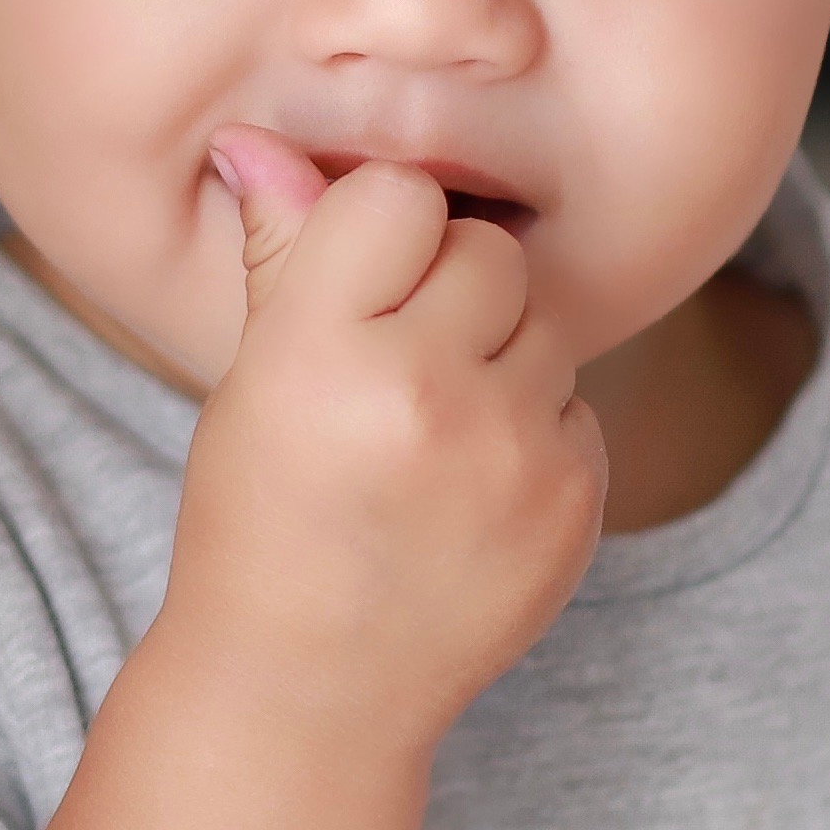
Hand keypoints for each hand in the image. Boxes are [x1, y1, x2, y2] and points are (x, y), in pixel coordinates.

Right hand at [144, 126, 608, 764]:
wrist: (311, 691)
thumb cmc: (263, 519)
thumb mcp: (252, 384)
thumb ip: (280, 254)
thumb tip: (257, 138)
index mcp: (324, 352)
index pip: (400, 197)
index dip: (378, 236)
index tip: (353, 295)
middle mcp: (426, 394)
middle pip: (489, 251)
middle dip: (449, 292)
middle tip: (394, 371)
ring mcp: (512, 454)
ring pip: (543, 324)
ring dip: (499, 358)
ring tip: (428, 435)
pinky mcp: (575, 502)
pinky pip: (577, 406)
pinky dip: (534, 433)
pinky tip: (468, 492)